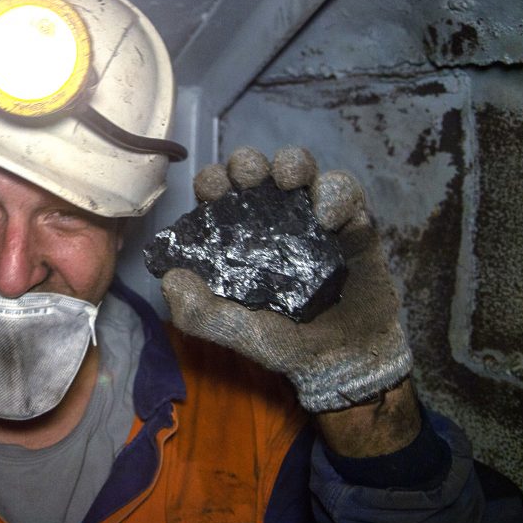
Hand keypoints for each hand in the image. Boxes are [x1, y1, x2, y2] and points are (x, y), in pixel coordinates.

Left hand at [161, 146, 411, 412]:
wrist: (345, 360)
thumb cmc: (285, 341)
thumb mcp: (236, 332)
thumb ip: (200, 312)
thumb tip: (169, 279)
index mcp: (237, 234)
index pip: (219, 193)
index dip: (212, 181)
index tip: (213, 189)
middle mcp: (272, 217)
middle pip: (255, 169)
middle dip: (247, 163)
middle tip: (247, 178)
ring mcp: (312, 214)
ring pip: (300, 167)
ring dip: (292, 163)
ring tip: (288, 181)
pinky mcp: (353, 221)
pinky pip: (346, 193)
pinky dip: (337, 196)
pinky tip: (330, 220)